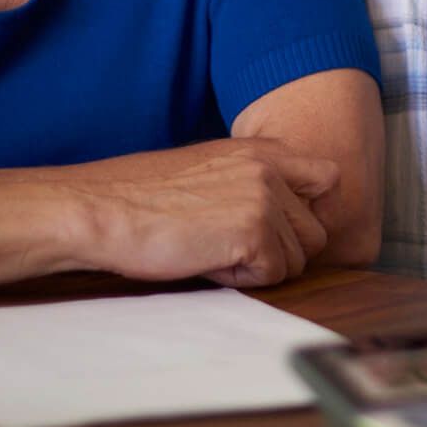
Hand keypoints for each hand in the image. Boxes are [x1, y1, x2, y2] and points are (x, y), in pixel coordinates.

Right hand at [65, 139, 339, 286]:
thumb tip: (288, 220)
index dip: (310, 212)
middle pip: (316, 231)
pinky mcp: (255, 231)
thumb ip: (253, 182)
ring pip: (298, 258)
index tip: (279, 229)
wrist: (99, 209)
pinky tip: (205, 259)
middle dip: (280, 251)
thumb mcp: (208, 170)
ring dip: (260, 265)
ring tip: (212, 249)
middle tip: (229, 246)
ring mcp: (265, 197)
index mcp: (262, 149)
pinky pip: (273, 274)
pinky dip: (241, 277)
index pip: (328, 178)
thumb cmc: (140, 198)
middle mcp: (271, 167)